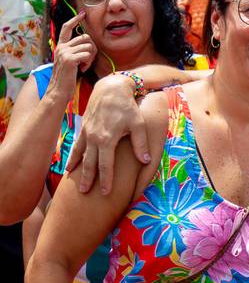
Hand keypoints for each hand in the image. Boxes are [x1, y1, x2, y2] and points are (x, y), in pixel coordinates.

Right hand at [50, 12, 94, 98]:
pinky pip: (87, 54)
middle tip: (88, 60)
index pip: (66, 28)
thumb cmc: (67, 77)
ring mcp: (64, 52)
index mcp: (61, 46)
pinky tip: (82, 69)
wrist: (58, 90)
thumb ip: (75, 51)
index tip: (82, 14)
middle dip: (92, 49)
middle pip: (85, 37)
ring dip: (91, 57)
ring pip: (88, 46)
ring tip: (84, 66)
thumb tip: (88, 43)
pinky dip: (88, 63)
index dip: (75, 20)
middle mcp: (61, 47)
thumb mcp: (69, 61)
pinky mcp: (69, 59)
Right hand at [65, 74, 149, 193]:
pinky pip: (76, 146)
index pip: (106, 165)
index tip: (106, 192)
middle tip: (84, 193)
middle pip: (90, 163)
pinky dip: (73, 156)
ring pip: (80, 155)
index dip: (106, 180)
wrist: (110, 89)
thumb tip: (146, 161)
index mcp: (107, 139)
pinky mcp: (83, 128)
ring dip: (78, 170)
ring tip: (75, 183)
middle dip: (88, 179)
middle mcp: (94, 138)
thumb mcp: (138, 124)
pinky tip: (69, 166)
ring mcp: (86, 133)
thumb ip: (140, 144)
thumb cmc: (127, 107)